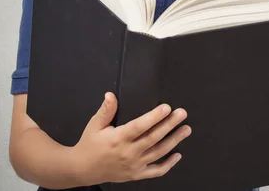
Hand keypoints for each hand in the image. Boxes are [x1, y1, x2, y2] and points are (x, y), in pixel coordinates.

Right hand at [74, 92, 190, 184]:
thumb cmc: (89, 144)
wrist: (82, 169)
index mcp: (118, 138)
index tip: (166, 108)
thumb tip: (111, 94)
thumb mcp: (95, 125)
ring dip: (174, 141)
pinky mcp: (136, 174)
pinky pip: (156, 171)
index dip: (154, 117)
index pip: (140, 126)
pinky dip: (168, 164)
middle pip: (154, 138)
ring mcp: (134, 165)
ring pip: (158, 153)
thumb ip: (106, 110)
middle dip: (170, 125)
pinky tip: (178, 154)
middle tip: (182, 114)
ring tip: (186, 129)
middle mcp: (128, 153)